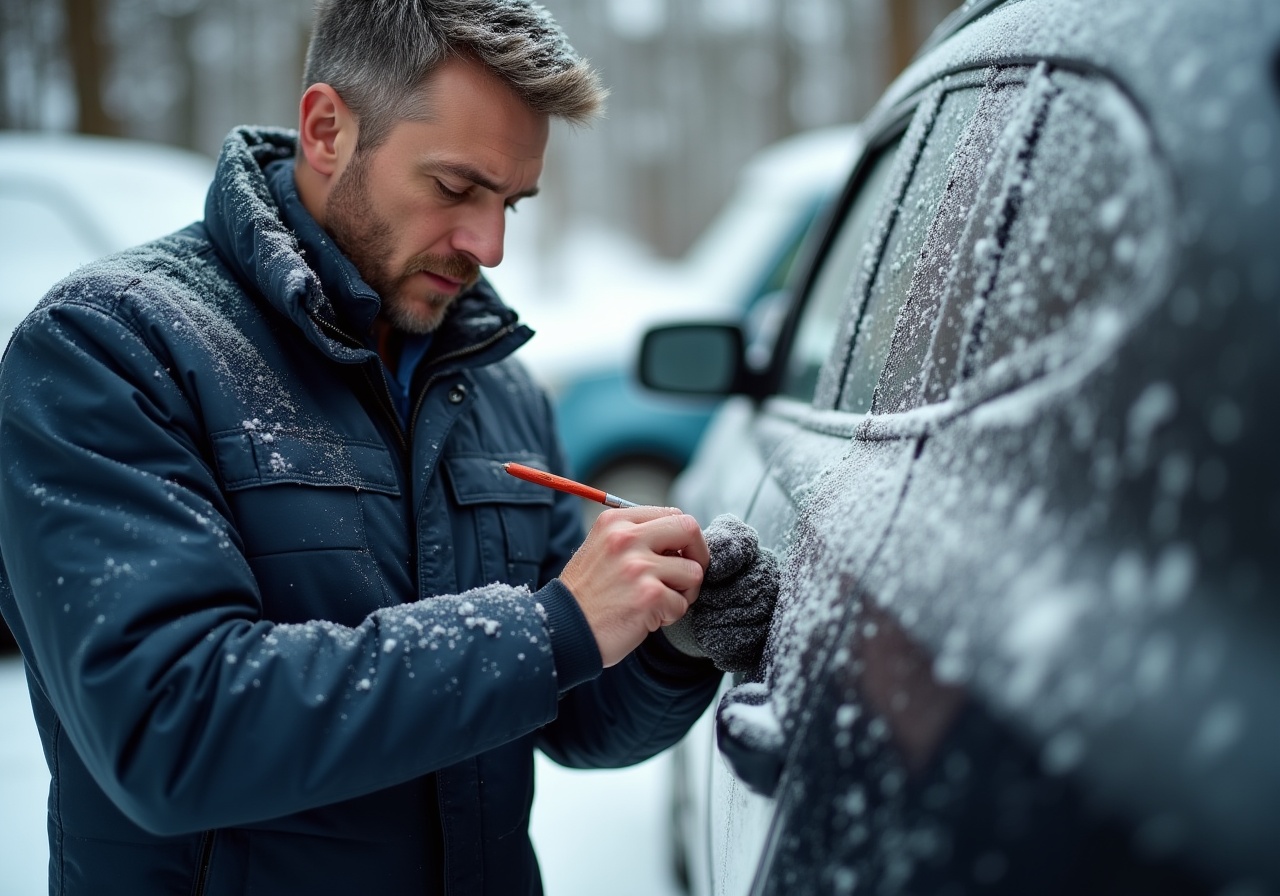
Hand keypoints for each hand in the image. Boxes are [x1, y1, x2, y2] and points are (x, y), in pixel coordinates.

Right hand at [559, 506, 707, 666]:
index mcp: (615, 522)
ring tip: (659, 602)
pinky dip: (669, 616)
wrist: (561, 629)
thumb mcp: (600, 548)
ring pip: (693, 572)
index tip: (677, 557)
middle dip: (698, 556)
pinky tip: (647, 618)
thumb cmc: (585, 595)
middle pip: (689, 529)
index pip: (672, 514)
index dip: (683, 538)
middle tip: (686, 577)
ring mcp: (638, 566)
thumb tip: (679, 540)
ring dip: (684, 592)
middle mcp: (626, 538)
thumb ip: (636, 537)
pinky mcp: (648, 596)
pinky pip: (682, 604)